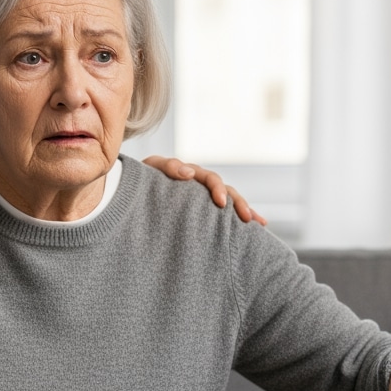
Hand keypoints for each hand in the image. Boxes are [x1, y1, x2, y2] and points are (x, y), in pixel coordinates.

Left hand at [142, 155, 266, 224]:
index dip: (215, 187)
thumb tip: (189, 172)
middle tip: (245, 217)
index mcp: (184, 172)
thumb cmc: (137, 183)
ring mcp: (200, 195)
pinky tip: (260, 223)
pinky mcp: (203, 208)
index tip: (221, 202)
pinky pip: (225, 211)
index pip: (205, 176)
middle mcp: (197, 181)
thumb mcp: (148, 171)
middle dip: (235, 201)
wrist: (129, 194)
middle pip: (222, 189)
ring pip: (228, 198)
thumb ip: (166, 167)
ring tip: (257, 222)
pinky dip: (242, 214)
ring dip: (243, 208)